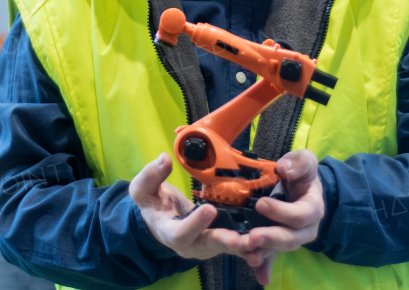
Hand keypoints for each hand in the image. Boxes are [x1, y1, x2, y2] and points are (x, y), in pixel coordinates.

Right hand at [129, 153, 252, 260]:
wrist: (161, 218)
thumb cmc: (153, 204)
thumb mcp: (143, 190)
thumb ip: (151, 176)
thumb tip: (164, 159)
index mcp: (170, 233)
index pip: (180, 233)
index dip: (195, 224)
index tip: (209, 209)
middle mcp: (190, 245)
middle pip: (208, 246)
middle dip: (225, 242)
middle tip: (241, 238)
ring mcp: (207, 246)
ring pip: (225, 248)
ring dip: (243, 246)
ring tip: (258, 240)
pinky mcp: (220, 242)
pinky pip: (236, 245)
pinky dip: (250, 244)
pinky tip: (266, 239)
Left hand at [242, 149, 324, 284]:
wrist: (300, 187)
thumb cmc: (301, 174)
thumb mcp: (304, 161)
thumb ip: (299, 162)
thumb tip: (285, 168)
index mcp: (313, 209)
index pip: (301, 215)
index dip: (282, 212)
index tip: (261, 204)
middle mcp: (305, 229)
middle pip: (291, 239)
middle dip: (272, 238)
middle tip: (252, 237)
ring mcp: (291, 239)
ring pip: (279, 250)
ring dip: (263, 253)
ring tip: (247, 253)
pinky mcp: (277, 245)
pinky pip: (271, 258)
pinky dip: (264, 267)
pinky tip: (258, 275)